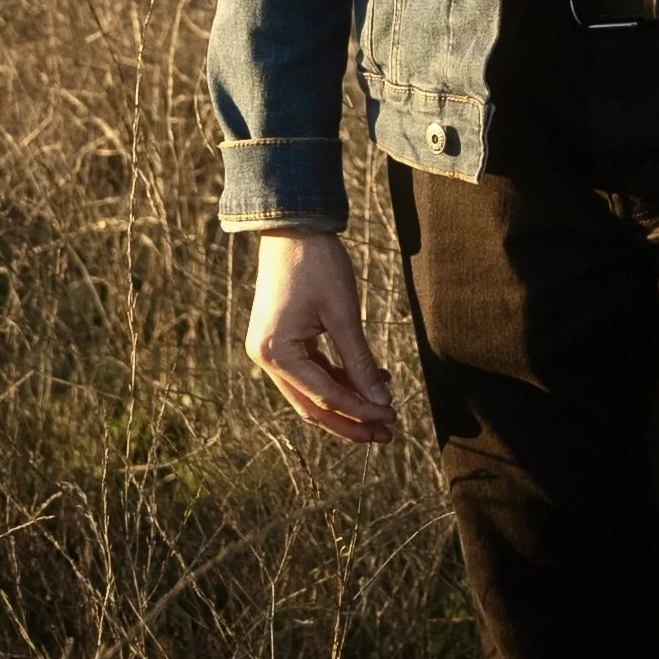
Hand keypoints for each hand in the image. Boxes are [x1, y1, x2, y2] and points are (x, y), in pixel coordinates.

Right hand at [245, 231, 396, 444]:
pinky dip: (339, 380)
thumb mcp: (343, 313)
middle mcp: (266, 359)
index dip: (360, 412)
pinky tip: (372, 381)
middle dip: (352, 421)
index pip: (324, 398)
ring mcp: (271, 351)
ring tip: (385, 412)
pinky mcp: (281, 341)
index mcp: (275, 354)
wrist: (293, 225)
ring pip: (312, 393)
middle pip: (313, 406)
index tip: (392, 418)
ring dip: (347, 402)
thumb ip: (360, 361)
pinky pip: (311, 372)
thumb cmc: (317, 262)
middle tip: (388, 434)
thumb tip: (381, 402)